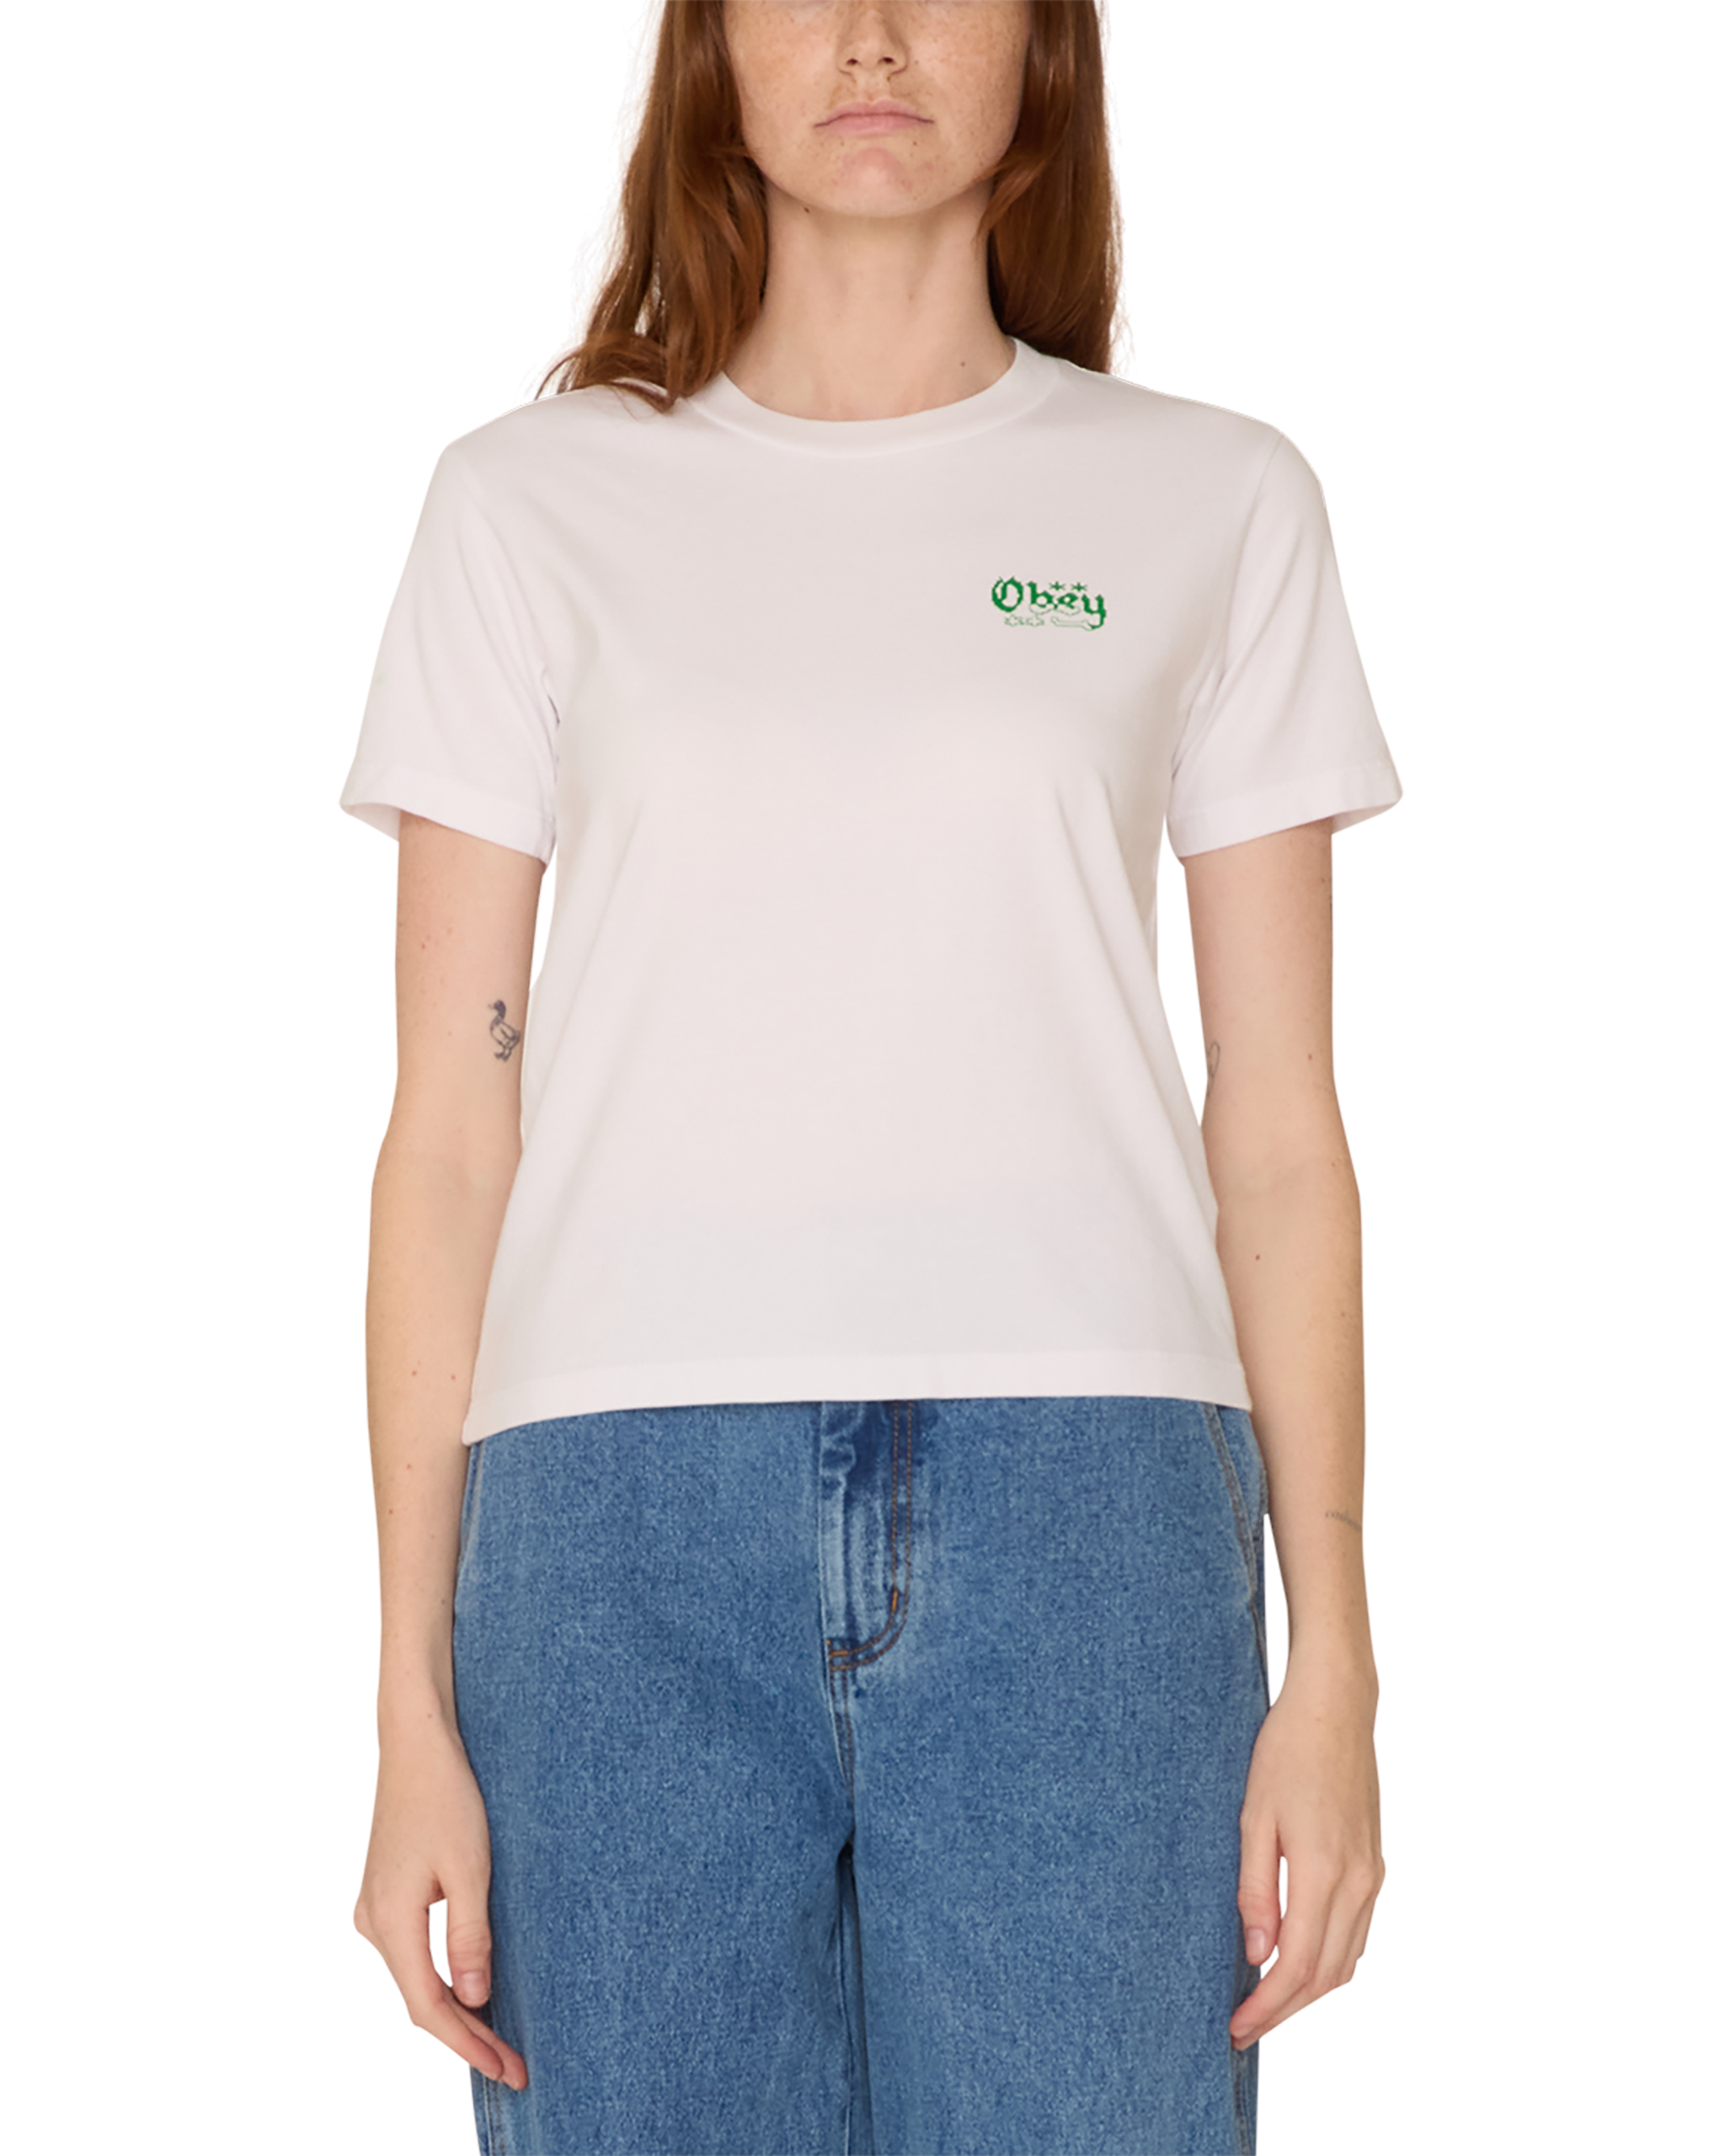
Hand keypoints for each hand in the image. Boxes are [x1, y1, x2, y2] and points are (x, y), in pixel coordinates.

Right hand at [352, 1708, 529, 2091]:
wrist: (415, 1742)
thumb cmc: (446, 1796)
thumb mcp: (469, 1870)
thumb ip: (469, 1939)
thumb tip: (474, 2001)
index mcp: (389, 1922)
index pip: (428, 2008)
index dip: (468, 2044)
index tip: (505, 2070)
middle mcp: (371, 1924)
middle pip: (418, 2000)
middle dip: (465, 2036)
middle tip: (512, 2066)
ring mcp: (372, 1908)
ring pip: (414, 1979)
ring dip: (454, 2011)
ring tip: (497, 2041)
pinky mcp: (384, 1894)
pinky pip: (411, 1954)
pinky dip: (440, 1980)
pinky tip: (468, 1992)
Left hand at [1229, 1663, 1385, 2049]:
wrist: (1335, 1710)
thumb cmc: (1286, 1753)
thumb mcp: (1254, 1816)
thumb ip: (1256, 1889)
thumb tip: (1257, 1954)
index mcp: (1323, 1872)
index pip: (1295, 1967)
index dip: (1265, 2006)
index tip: (1235, 2026)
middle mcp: (1358, 1884)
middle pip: (1325, 1977)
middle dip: (1284, 2011)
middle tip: (1244, 2028)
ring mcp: (1373, 1877)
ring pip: (1347, 1963)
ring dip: (1309, 1994)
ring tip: (1266, 2004)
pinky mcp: (1377, 1867)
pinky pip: (1358, 1937)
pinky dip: (1330, 1964)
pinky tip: (1300, 1964)